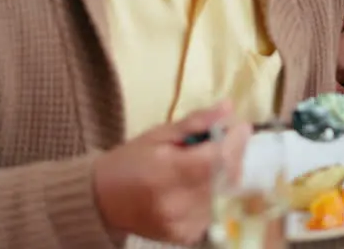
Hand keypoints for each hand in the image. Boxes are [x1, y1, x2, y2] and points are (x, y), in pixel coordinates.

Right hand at [92, 102, 233, 244]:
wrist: (102, 201)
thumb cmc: (130, 160)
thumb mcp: (159, 134)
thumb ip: (196, 122)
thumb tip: (228, 107)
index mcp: (165, 172)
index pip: (215, 159)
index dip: (234, 142)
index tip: (241, 126)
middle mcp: (175, 202)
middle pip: (223, 177)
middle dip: (233, 156)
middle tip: (229, 140)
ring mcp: (181, 223)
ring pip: (222, 194)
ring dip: (224, 175)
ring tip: (208, 162)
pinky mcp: (185, 235)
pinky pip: (213, 210)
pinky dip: (213, 194)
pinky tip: (199, 185)